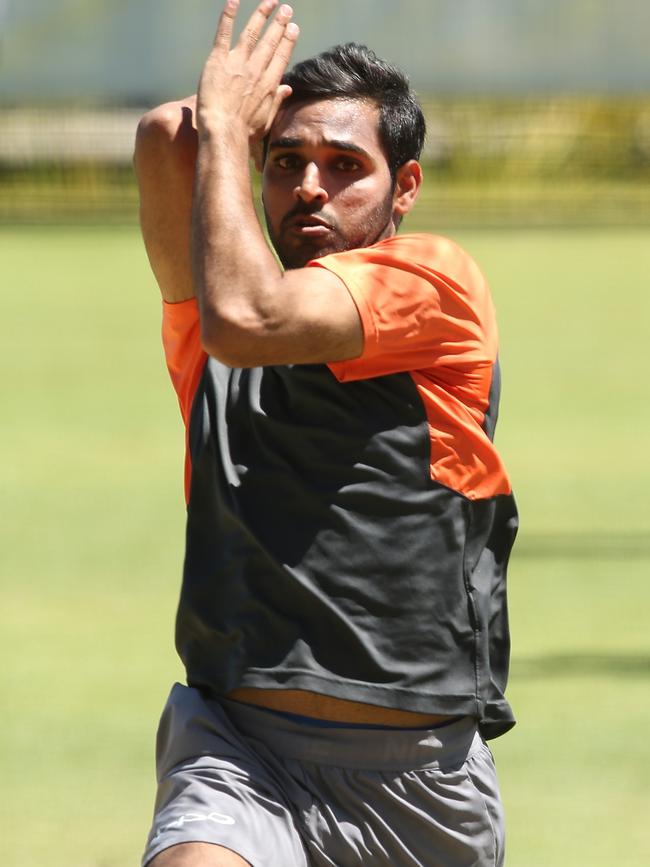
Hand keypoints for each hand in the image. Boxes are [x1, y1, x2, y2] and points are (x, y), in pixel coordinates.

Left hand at [196, 0, 298, 145]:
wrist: (224, 130)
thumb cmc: (244, 132)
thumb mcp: (266, 120)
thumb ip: (277, 102)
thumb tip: (287, 89)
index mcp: (268, 84)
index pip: (281, 57)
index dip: (288, 41)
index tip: (293, 28)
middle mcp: (256, 70)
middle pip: (270, 41)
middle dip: (279, 23)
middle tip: (286, 9)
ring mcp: (238, 63)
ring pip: (251, 33)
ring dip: (261, 15)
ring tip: (270, 2)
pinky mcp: (218, 60)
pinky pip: (224, 33)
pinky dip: (228, 16)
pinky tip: (233, 1)